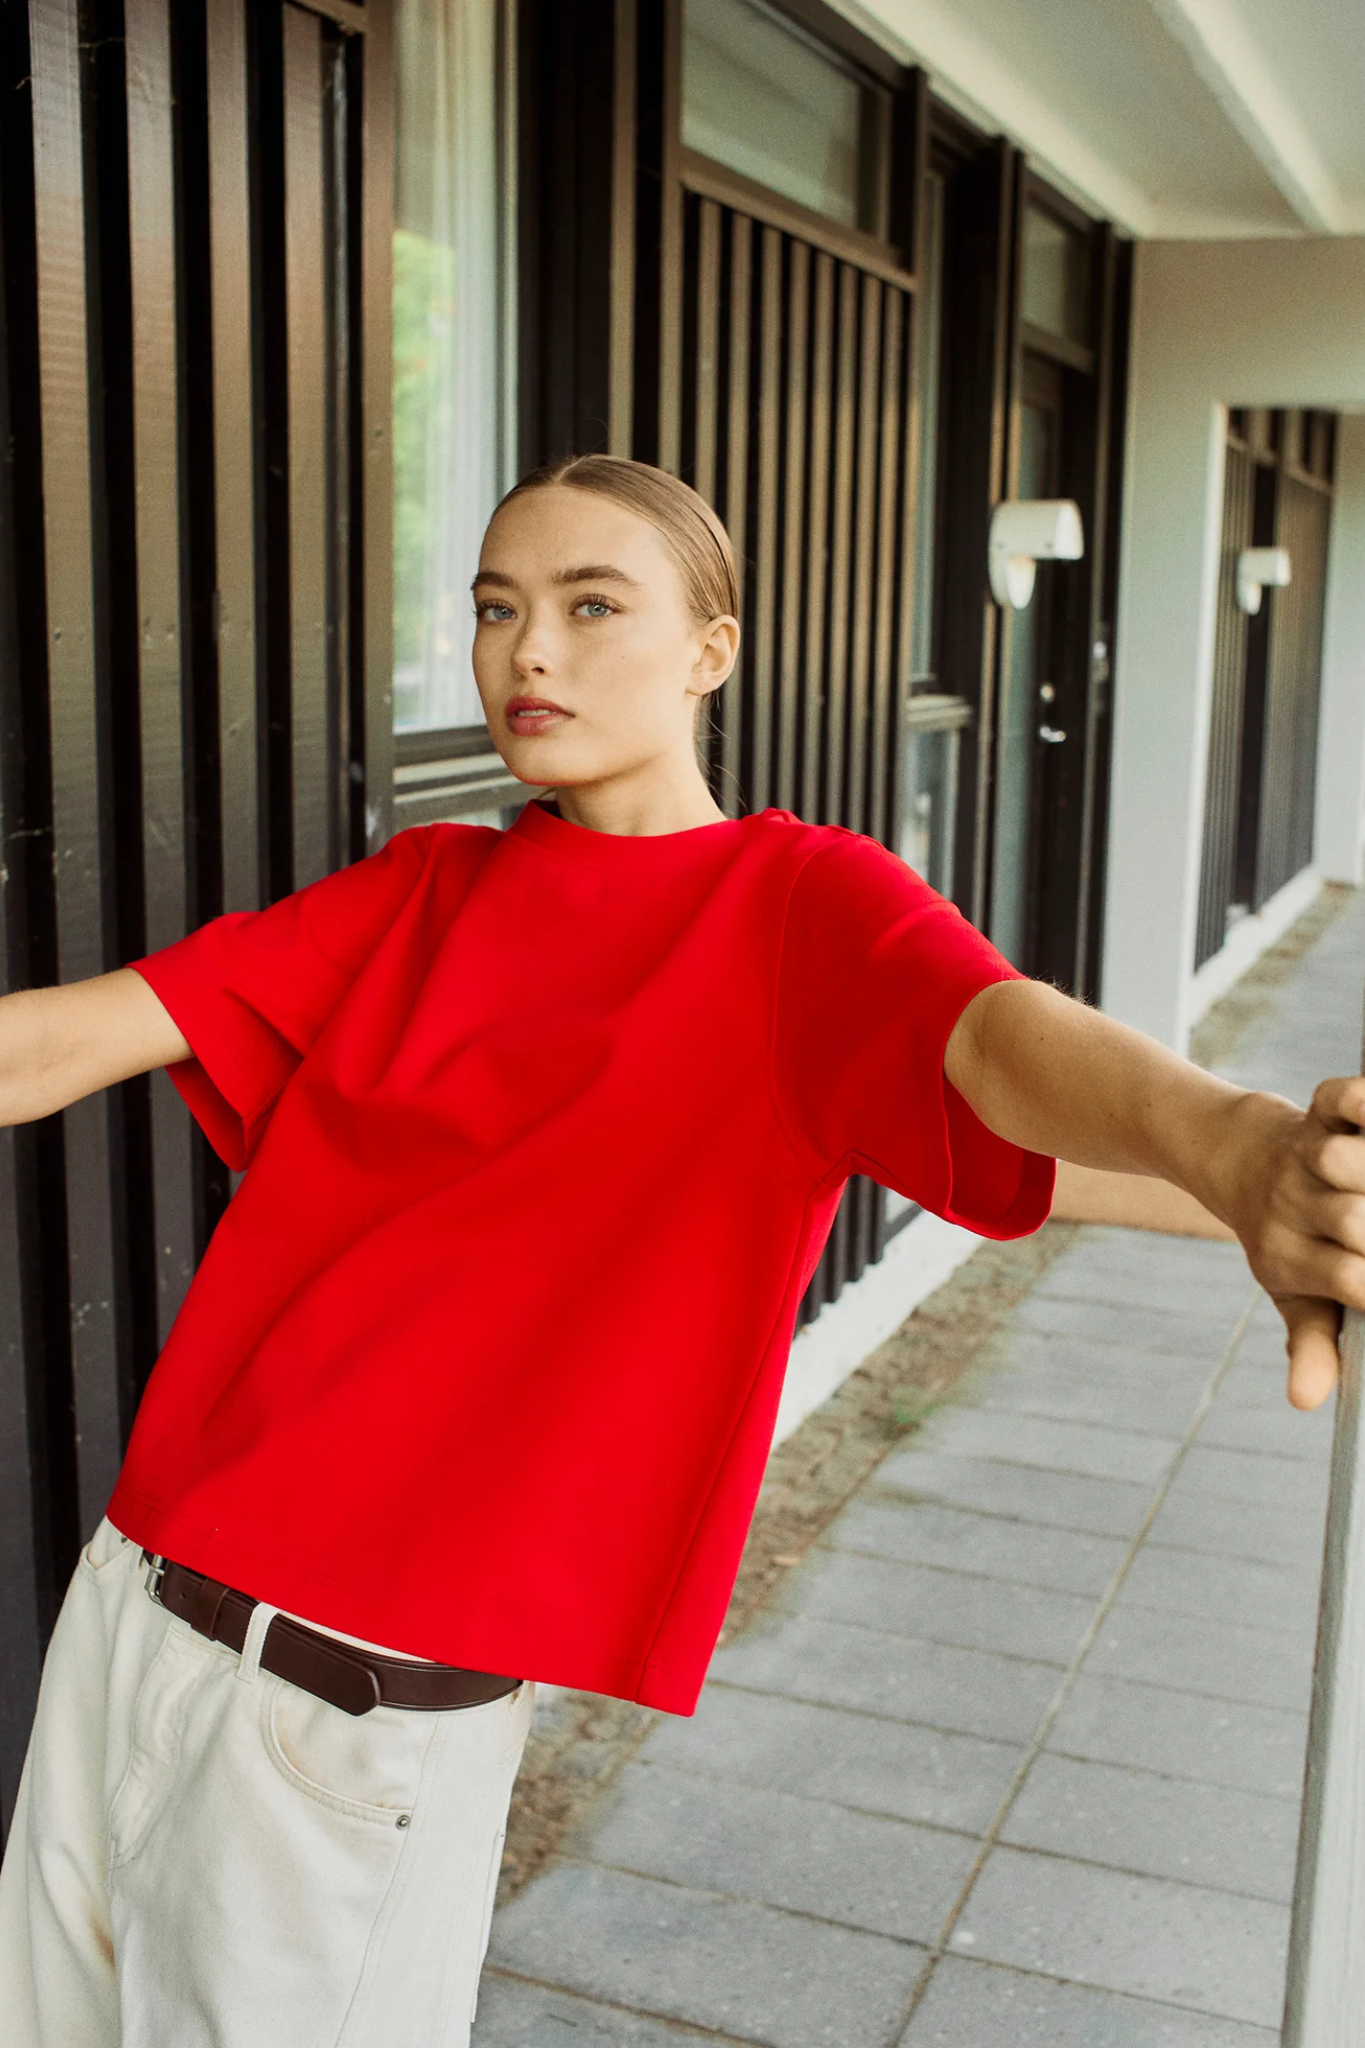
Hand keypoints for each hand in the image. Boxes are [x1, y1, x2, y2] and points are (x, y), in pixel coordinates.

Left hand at [1222, 1077, 1364, 1411]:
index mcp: (1288, 1259)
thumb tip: (1306, 1401)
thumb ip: (1312, 1342)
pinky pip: (1343, 1098)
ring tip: (1364, 1184)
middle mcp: (1292, 1207)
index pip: (1352, 1283)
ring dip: (1364, 1169)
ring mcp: (1305, 1156)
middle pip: (1356, 1223)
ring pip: (1339, 1162)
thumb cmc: (1284, 1235)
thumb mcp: (1292, 1291)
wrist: (1232, 1156)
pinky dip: (1361, 1100)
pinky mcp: (1319, 1111)